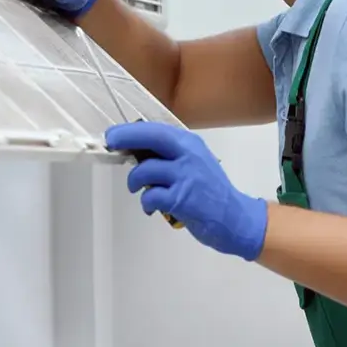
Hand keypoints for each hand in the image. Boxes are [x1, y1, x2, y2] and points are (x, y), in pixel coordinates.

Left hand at [106, 121, 268, 261]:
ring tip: (138, 190)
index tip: (114, 134)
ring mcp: (186, 176)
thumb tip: (136, 151)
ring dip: (135, 182)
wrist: (235, 218)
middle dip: (126, 138)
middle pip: (151, 137)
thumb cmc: (211, 192)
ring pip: (145, 170)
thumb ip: (170, 156)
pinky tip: (151, 207)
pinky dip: (146, 202)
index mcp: (190, 144)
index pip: (156, 129)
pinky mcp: (182, 199)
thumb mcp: (195, 163)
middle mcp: (189, 155)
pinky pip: (151, 196)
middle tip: (111, 144)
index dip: (131, 130)